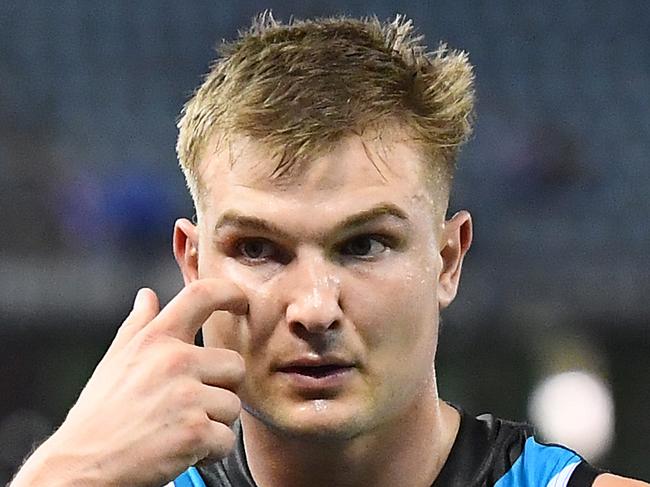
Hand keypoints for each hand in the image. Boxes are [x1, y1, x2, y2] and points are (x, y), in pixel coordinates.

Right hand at [11, 279, 247, 486]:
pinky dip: (211, 450)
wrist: (81, 466)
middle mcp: (174, 361)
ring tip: (182, 429)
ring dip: (215, 423)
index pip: (202, 295)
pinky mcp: (195, 431)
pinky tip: (185, 449)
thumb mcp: (114, 360)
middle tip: (191, 406)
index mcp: (156, 340)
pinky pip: (227, 438)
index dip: (229, 292)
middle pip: (234, 364)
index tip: (240, 300)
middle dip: (221, 388)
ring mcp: (186, 396)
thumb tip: (147, 296)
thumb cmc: (100, 416)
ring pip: (233, 405)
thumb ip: (137, 324)